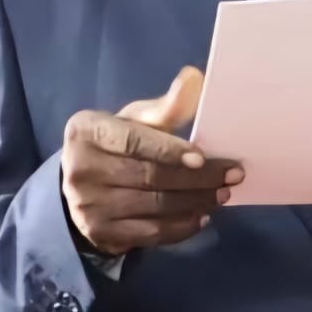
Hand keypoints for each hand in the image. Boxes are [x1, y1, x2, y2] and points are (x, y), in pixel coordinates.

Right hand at [60, 66, 240, 255]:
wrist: (79, 186)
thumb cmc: (116, 144)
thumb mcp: (133, 120)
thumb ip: (165, 107)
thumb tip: (195, 78)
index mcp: (87, 131)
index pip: (133, 141)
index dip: (169, 150)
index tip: (202, 157)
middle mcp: (80, 170)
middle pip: (149, 176)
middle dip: (196, 178)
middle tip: (232, 176)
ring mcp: (88, 207)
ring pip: (154, 206)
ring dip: (195, 201)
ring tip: (222, 194)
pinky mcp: (101, 233)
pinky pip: (150, 233)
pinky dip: (181, 226)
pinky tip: (202, 216)